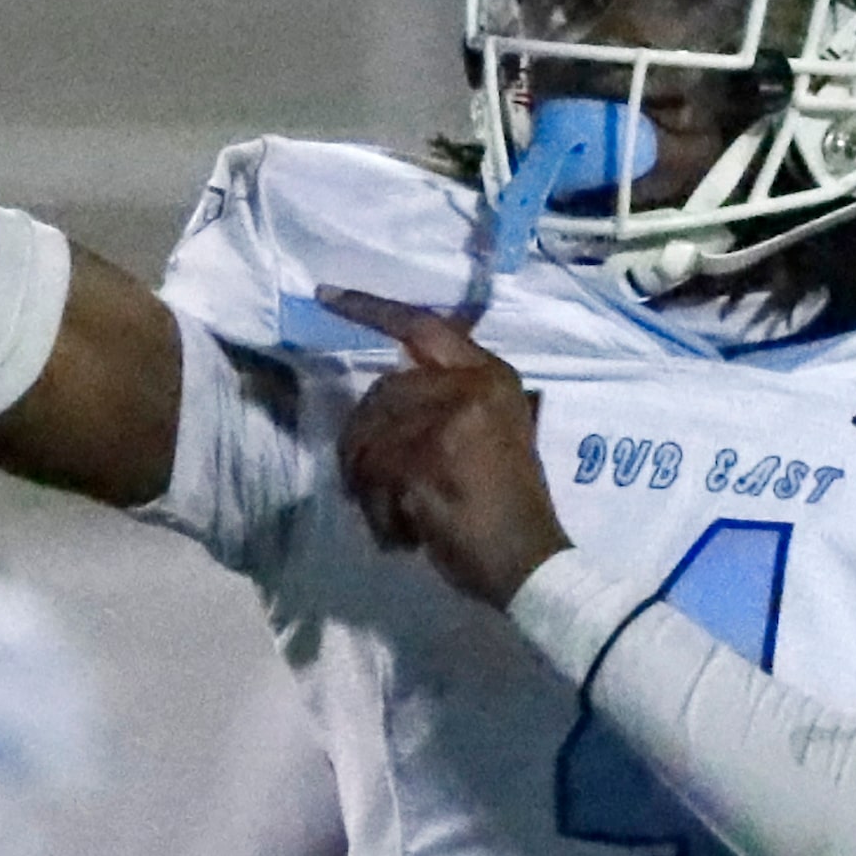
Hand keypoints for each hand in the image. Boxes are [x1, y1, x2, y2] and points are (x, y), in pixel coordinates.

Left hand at [318, 287, 569, 610]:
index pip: (422, 325)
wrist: (529, 560)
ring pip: (367, 436)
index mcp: (490, 375)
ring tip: (401, 513)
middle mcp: (468, 387)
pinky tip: (405, 533)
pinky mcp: (422, 461)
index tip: (326, 296)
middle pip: (381, 392)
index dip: (370, 309)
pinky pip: (368, 478)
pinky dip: (378, 513)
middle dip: (369, 442)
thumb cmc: (511, 503)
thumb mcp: (495, 428)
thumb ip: (449, 397)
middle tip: (385, 485)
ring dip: (371, 484)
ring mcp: (444, 422)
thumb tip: (389, 379)